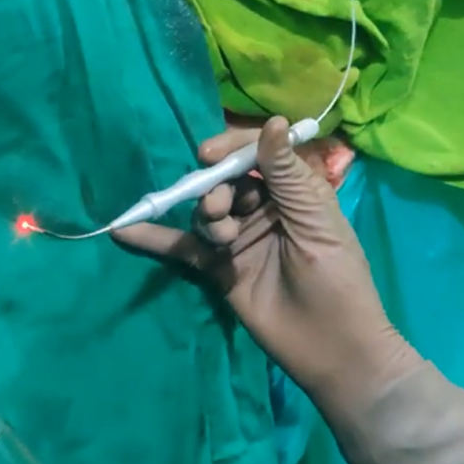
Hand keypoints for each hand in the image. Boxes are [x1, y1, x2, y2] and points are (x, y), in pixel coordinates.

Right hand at [115, 116, 418, 415]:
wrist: (330, 343)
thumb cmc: (336, 275)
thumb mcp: (315, 217)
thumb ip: (285, 173)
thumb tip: (272, 120)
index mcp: (292, 191)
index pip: (255, 156)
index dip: (232, 150)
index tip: (209, 155)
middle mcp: (262, 210)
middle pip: (225, 182)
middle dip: (216, 186)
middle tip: (221, 206)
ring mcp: (239, 240)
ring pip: (206, 212)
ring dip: (206, 215)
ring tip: (221, 234)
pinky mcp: (220, 269)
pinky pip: (184, 249)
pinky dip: (156, 240)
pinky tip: (127, 229)